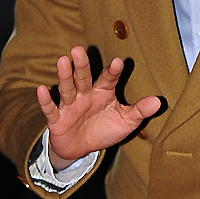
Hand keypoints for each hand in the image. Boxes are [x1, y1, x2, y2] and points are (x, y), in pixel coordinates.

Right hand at [36, 46, 159, 170]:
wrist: (81, 149)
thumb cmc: (104, 129)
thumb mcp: (125, 122)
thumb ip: (139, 111)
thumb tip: (159, 102)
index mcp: (103, 92)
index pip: (108, 79)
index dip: (113, 71)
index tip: (119, 62)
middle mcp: (86, 94)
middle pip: (84, 77)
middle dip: (82, 65)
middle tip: (79, 49)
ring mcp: (70, 105)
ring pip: (67, 88)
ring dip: (65, 75)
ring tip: (63, 60)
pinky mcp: (57, 119)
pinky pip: (51, 109)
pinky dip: (45, 100)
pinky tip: (40, 89)